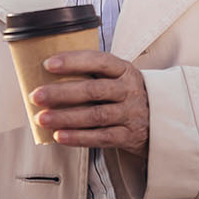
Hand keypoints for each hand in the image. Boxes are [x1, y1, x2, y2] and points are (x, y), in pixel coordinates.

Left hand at [31, 50, 149, 155]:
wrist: (161, 120)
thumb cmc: (126, 94)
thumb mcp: (118, 77)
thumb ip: (92, 74)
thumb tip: (48, 73)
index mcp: (124, 70)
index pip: (99, 61)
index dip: (73, 61)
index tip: (48, 64)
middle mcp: (129, 90)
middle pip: (93, 90)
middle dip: (62, 93)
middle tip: (36, 95)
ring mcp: (131, 114)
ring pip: (96, 115)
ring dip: (66, 117)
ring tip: (42, 118)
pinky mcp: (129, 136)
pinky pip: (101, 137)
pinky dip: (78, 138)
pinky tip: (59, 136)